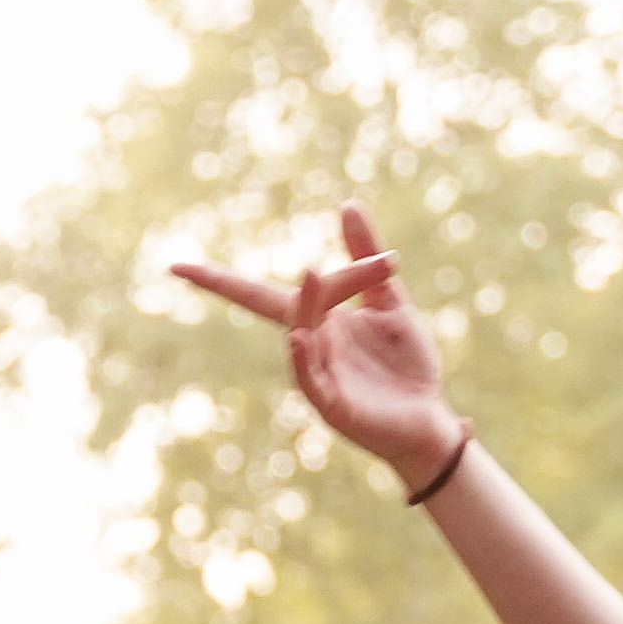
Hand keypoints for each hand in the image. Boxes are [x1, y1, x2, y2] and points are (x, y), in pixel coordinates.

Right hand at [176, 204, 468, 494]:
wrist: (429, 420)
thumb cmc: (406, 365)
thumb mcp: (389, 301)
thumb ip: (365, 259)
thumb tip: (347, 203)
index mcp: (319, 319)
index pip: (267, 291)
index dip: (232, 278)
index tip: (200, 265)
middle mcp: (311, 344)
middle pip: (272, 306)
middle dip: (223, 286)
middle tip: (193, 265)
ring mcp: (319, 375)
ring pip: (299, 335)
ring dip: (305, 306)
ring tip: (311, 272)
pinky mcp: (334, 406)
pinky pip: (310, 380)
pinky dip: (304, 359)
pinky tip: (301, 336)